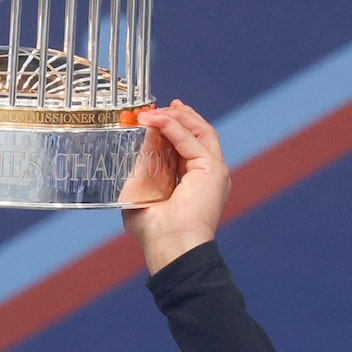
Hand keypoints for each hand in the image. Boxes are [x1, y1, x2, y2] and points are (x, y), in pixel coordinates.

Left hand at [122, 101, 229, 274]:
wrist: (170, 244)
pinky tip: (156, 121)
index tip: (155, 115)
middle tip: (157, 107)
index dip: (175, 126)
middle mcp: (208, 175)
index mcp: (195, 182)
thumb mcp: (141, 193)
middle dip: (179, 116)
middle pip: (200, 133)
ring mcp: (214, 171)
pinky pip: (192, 140)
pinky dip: (174, 127)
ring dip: (176, 118)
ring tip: (153, 112)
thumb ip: (141, 170)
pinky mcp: (213, 170)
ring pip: (201, 132)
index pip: (188, 145)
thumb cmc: (154, 230)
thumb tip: (137, 144)